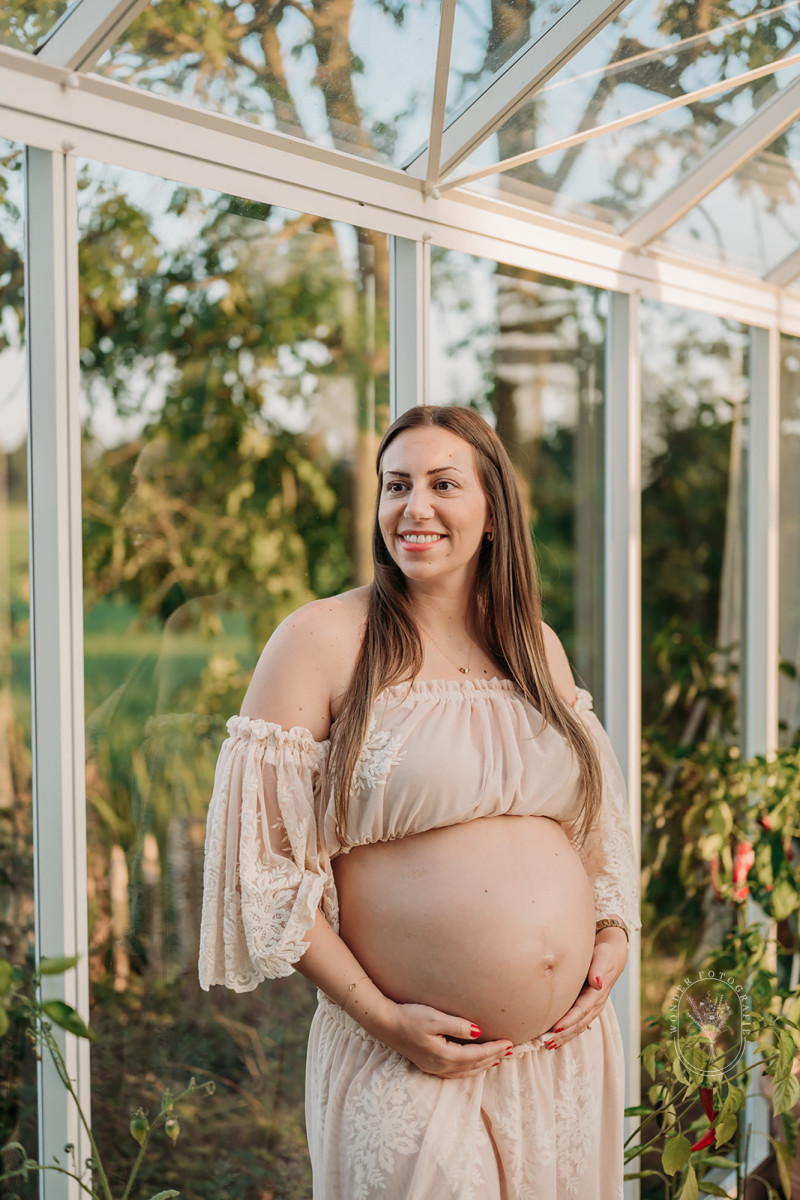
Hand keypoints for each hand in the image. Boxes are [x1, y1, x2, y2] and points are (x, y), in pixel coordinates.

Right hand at [380, 1002, 513, 1078]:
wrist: (385, 1023)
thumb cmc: (409, 1017)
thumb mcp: (434, 1018)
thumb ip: (458, 1026)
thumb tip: (479, 1032)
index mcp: (445, 1055)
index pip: (477, 1054)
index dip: (494, 1049)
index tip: (509, 1043)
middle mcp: (441, 1066)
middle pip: (474, 1065)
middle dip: (493, 1058)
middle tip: (510, 1051)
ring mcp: (434, 1068)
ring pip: (465, 1072)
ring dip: (482, 1065)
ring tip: (497, 1060)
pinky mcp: (428, 1065)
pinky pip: (456, 1073)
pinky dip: (469, 1069)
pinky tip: (472, 1065)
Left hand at [541, 927, 627, 1047]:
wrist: (611, 956)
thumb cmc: (604, 955)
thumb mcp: (603, 958)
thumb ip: (598, 970)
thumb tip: (597, 983)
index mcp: (597, 994)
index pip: (582, 1010)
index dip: (569, 1020)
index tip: (556, 1028)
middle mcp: (595, 1004)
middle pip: (579, 1024)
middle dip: (564, 1034)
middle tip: (547, 1043)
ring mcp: (592, 1008)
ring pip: (578, 1027)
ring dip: (564, 1037)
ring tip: (548, 1046)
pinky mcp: (587, 1008)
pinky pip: (577, 1024)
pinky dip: (567, 1033)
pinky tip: (555, 1038)